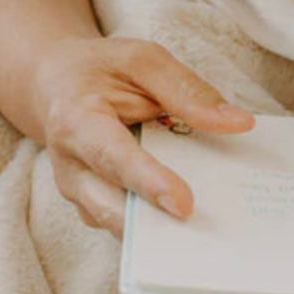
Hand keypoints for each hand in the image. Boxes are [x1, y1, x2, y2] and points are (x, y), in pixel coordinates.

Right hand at [30, 35, 254, 236]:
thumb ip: (187, 90)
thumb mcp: (143, 60)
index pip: (114, 158)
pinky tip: (195, 222)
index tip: (185, 205)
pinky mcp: (92, 207)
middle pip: (111, 207)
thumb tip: (238, 123)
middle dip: (156, 222)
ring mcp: (79, 194)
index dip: (149, 182)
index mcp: (77, 121)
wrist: (55, 85)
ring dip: (161, 231)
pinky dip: (157, 225)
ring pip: (120, 224)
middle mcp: (71, 168)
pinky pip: (127, 224)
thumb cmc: (102, 69)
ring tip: (209, 234)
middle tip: (206, 231)